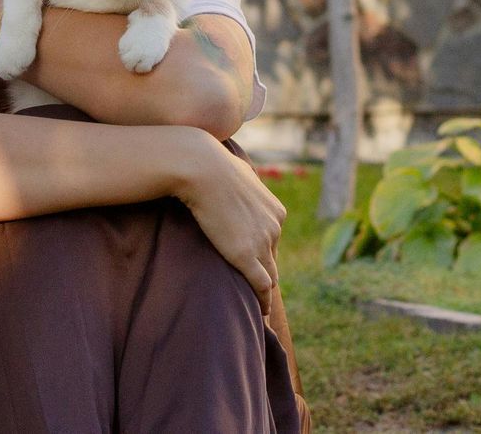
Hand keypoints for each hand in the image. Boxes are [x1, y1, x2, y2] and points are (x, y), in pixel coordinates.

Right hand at [172, 132, 286, 311]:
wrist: (204, 170)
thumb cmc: (213, 167)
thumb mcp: (239, 174)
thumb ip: (243, 184)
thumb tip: (235, 180)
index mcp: (276, 211)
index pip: (272, 240)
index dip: (263, 254)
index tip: (257, 266)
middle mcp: (275, 228)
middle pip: (273, 260)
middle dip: (267, 274)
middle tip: (259, 292)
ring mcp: (262, 243)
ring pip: (269, 275)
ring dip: (266, 292)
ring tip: (261, 308)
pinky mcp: (246, 256)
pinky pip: (260, 286)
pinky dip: (262, 302)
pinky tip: (260, 313)